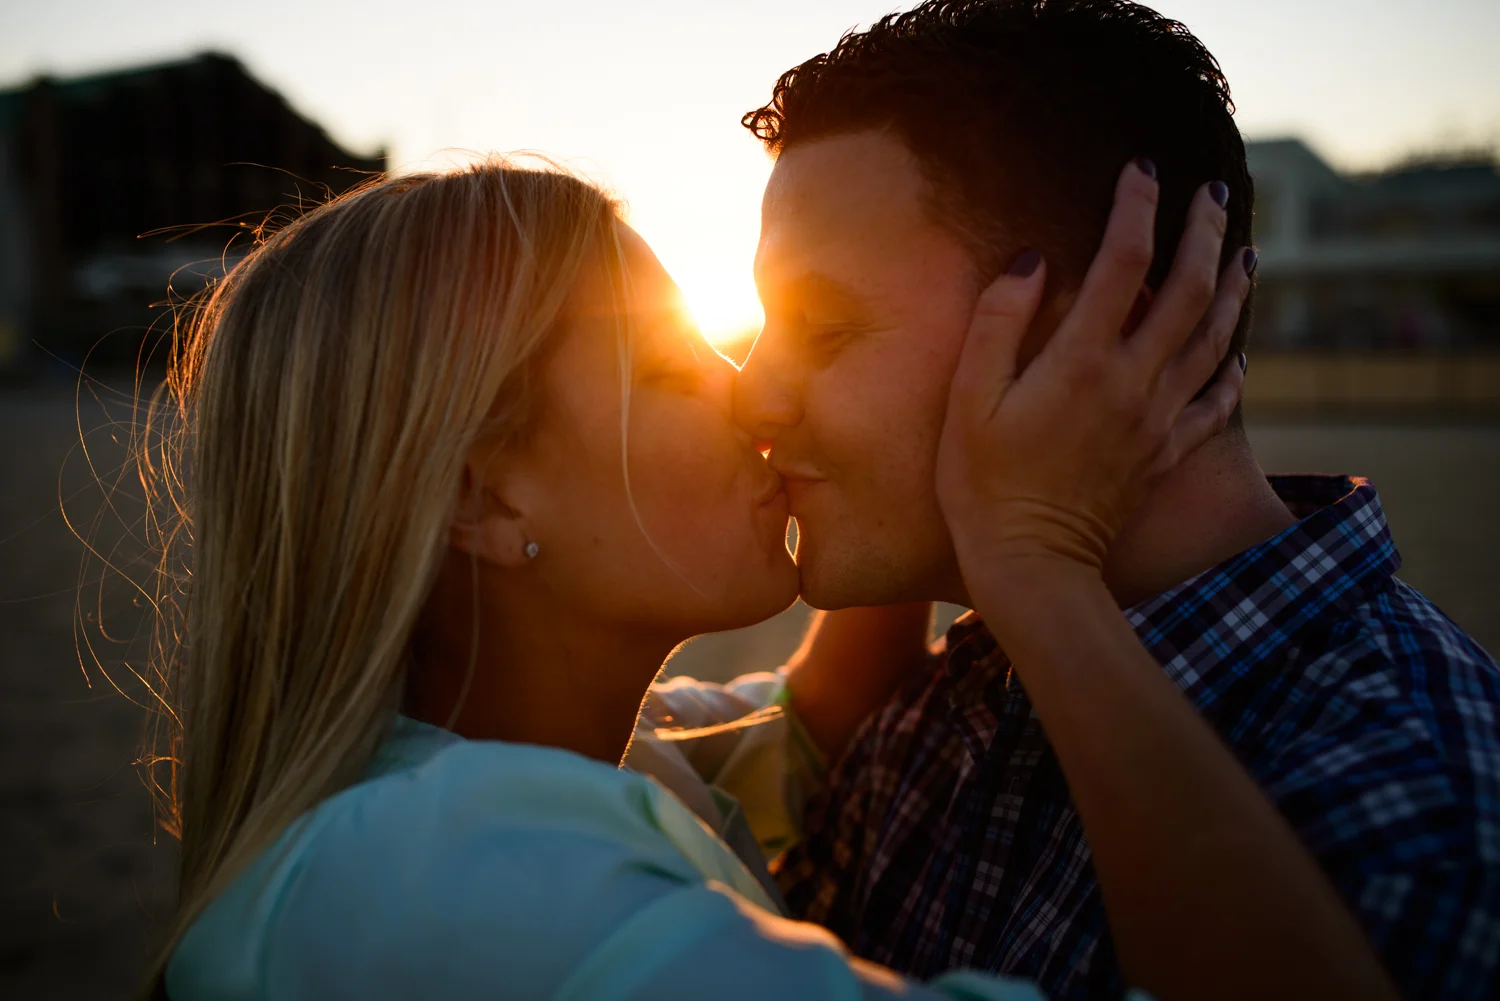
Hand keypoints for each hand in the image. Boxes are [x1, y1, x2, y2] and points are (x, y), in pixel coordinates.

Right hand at [936, 160, 1251, 574]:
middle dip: (1202, 232)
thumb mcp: (969, 401)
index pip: (1122, 261)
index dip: (1136, 206)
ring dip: (1231, 288)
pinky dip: (1233, 367)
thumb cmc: (983, 484)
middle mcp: (1133, 382)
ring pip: (1214, 338)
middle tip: (1209, 192)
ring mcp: (1158, 419)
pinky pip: (1216, 402)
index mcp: (1082, 361)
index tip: (1141, 168)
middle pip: (1187, 289)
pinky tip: (1239, 348)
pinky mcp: (1165, 453)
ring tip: (1243, 251)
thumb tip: (1030, 258)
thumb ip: (998, 323)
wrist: (1031, 565)